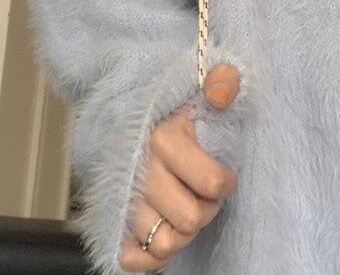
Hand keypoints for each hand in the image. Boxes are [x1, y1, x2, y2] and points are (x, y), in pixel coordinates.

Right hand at [119, 64, 240, 271]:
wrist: (123, 117)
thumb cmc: (169, 110)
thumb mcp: (195, 90)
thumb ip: (219, 82)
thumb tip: (224, 90)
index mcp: (163, 140)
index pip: (211, 181)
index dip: (226, 182)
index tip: (225, 174)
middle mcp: (140, 173)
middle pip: (189, 219)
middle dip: (207, 210)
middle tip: (206, 194)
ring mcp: (124, 201)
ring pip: (164, 243)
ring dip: (183, 232)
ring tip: (187, 207)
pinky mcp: (113, 223)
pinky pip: (134, 259)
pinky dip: (154, 255)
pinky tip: (167, 230)